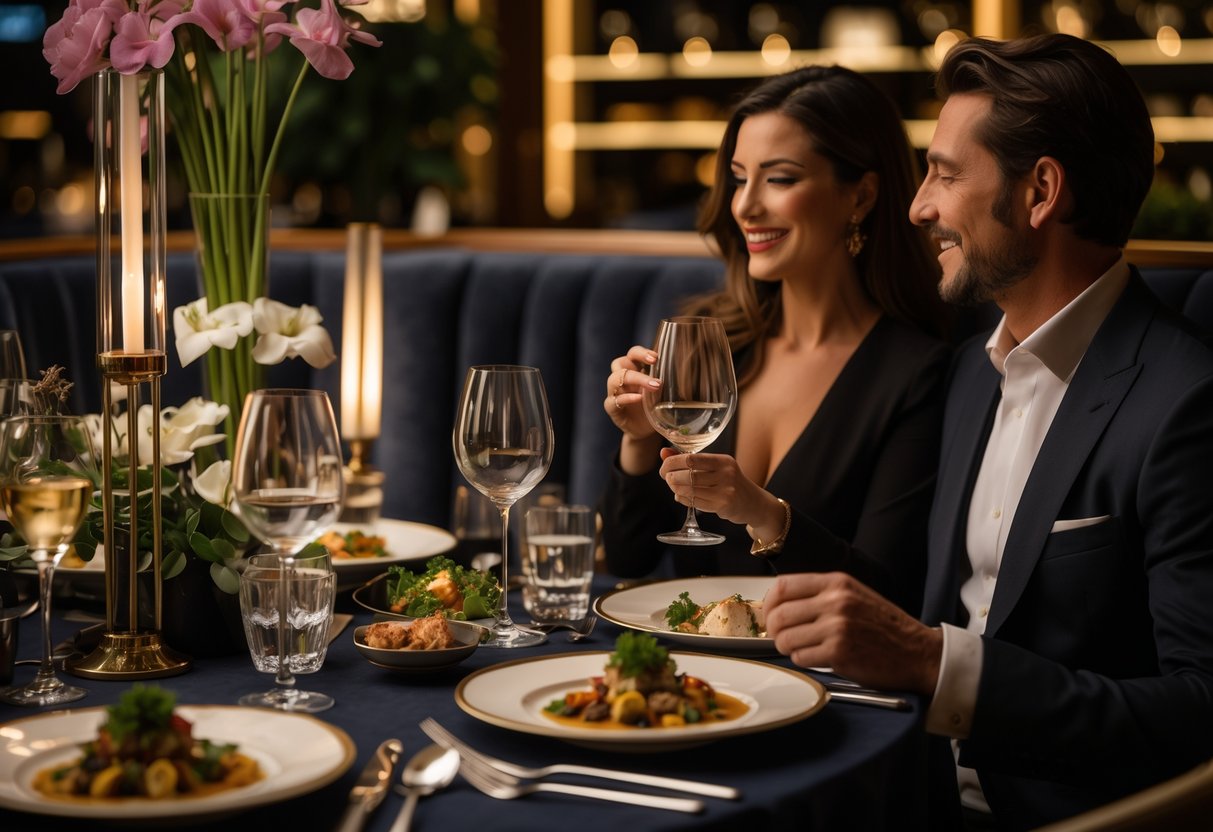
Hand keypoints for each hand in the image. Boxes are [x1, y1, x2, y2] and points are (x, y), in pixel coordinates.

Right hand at [604, 346, 660, 436]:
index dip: (641, 353)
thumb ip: (663, 381)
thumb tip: (679, 371)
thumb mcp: (661, 392)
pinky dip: (626, 398)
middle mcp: (622, 380)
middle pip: (620, 362)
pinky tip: (639, 398)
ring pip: (614, 379)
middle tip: (654, 362)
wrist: (645, 430)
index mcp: (633, 371)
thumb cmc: (653, 407)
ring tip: (654, 385)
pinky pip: (613, 401)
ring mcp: (615, 394)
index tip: (656, 357)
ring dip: (635, 378)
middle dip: (637, 358)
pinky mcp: (613, 409)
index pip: (632, 355)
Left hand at [657, 449, 777, 530]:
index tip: (664, 468)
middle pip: (688, 474)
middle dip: (671, 477)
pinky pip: (695, 502)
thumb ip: (689, 459)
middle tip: (667, 479)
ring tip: (674, 488)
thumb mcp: (715, 467)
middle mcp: (726, 474)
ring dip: (676, 489)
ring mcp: (725, 491)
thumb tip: (663, 452)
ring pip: (690, 490)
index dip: (671, 463)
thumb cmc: (730, 482)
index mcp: (723, 460)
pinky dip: (683, 499)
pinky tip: (682, 497)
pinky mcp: (723, 505)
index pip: (690, 458)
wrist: (753, 503)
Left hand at [763, 572, 941, 695]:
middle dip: (774, 630)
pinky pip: (801, 658)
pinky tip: (817, 658)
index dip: (769, 603)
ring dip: (787, 647)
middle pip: (779, 614)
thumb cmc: (885, 626)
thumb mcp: (855, 595)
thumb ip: (821, 595)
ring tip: (801, 649)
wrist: (918, 652)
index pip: (783, 586)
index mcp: (837, 583)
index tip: (770, 615)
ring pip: (786, 638)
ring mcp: (837, 627)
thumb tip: (782, 604)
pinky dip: (803, 660)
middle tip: (781, 638)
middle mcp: (836, 601)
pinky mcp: (839, 653)